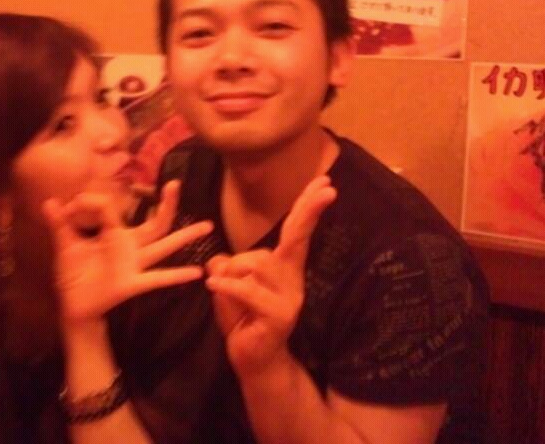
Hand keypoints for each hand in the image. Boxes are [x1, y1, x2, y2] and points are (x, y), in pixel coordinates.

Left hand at [44, 180, 212, 322]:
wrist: (74, 305)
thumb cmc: (74, 274)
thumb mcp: (65, 246)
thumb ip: (60, 224)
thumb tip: (49, 202)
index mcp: (115, 235)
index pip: (111, 208)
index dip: (91, 202)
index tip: (71, 206)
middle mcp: (130, 246)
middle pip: (155, 223)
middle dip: (167, 205)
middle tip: (177, 184)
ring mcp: (135, 264)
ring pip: (163, 245)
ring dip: (184, 236)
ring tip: (208, 225)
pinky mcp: (132, 283)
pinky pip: (157, 279)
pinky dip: (176, 276)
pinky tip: (197, 274)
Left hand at [205, 176, 335, 375]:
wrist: (253, 359)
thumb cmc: (242, 318)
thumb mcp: (229, 284)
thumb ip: (226, 265)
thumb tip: (216, 258)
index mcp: (284, 267)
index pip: (298, 231)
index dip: (309, 208)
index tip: (327, 184)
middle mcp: (292, 278)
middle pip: (295, 238)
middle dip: (310, 210)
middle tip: (329, 188)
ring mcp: (289, 297)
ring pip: (254, 263)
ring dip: (230, 273)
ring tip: (224, 291)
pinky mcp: (279, 315)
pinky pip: (247, 289)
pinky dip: (226, 286)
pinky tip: (215, 286)